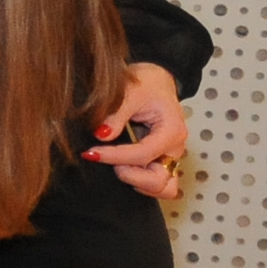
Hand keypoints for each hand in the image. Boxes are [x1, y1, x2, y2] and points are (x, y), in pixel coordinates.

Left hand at [82, 61, 186, 197]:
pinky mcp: (162, 160)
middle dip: (130, 176)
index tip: (92, 153)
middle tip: (107, 159)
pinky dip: (140, 182)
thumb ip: (116, 114)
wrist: (156, 80)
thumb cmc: (147, 83)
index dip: (115, 157)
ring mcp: (170, 156)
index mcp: (171, 131)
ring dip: (137, 182)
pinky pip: (157, 183)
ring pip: (162, 187)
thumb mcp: (130, 91)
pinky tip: (121, 169)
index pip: (143, 155)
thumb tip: (102, 135)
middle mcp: (175, 148)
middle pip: (158, 181)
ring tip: (116, 166)